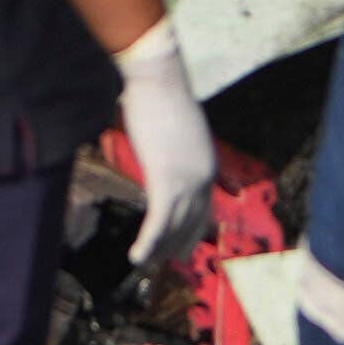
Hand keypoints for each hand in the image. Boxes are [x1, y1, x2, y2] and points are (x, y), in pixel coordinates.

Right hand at [109, 36, 219, 273]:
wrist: (158, 79)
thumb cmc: (162, 95)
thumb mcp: (177, 129)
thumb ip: (177, 148)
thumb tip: (167, 150)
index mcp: (207, 165)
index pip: (203, 208)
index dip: (191, 230)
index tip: (181, 245)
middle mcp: (204, 178)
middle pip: (192, 223)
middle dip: (177, 245)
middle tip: (164, 262)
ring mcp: (187, 181)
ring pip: (175, 227)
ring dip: (159, 250)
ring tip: (146, 265)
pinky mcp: (166, 181)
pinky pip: (159, 222)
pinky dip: (149, 243)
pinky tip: (136, 257)